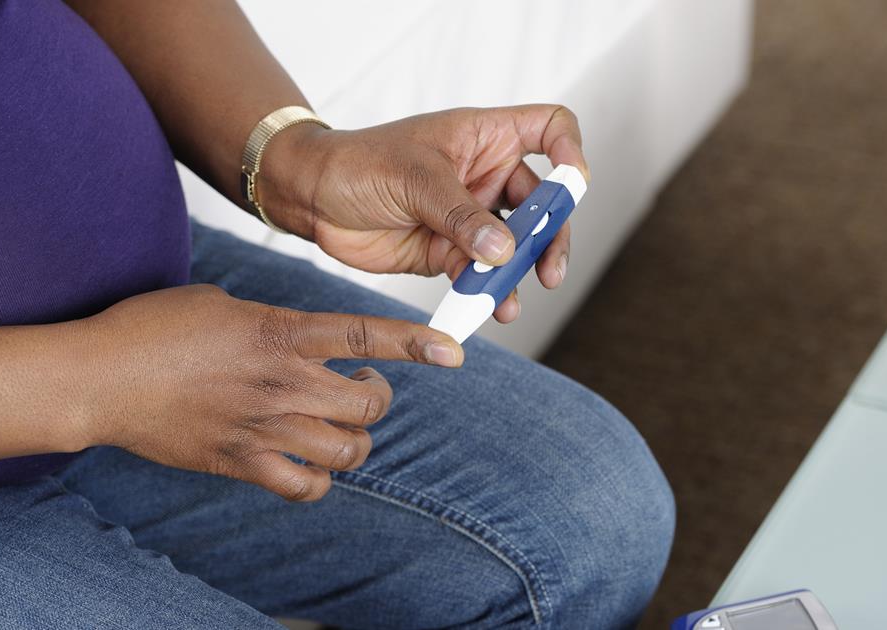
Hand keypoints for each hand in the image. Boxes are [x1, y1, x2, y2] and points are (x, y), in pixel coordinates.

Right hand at [72, 284, 461, 500]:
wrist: (102, 377)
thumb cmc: (151, 329)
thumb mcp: (219, 303)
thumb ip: (266, 320)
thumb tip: (286, 335)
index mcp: (279, 332)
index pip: (365, 336)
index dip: (416, 345)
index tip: (453, 352)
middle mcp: (281, 381)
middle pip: (369, 405)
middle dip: (378, 399)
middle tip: (362, 391)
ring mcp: (263, 427)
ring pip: (347, 450)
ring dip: (355, 441)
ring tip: (339, 430)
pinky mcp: (241, 462)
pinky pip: (304, 487)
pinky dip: (318, 480)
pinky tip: (308, 464)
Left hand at [259, 105, 588, 322]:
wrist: (312, 198)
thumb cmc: (359, 164)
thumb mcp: (414, 178)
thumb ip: (460, 215)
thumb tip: (504, 250)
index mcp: (484, 137)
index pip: (550, 128)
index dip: (571, 151)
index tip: (574, 183)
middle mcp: (485, 175)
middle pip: (543, 202)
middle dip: (550, 237)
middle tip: (548, 270)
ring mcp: (470, 216)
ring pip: (515, 245)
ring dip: (520, 273)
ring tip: (512, 300)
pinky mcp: (450, 252)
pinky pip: (481, 274)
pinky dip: (488, 292)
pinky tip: (487, 308)